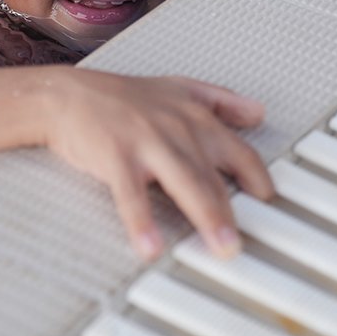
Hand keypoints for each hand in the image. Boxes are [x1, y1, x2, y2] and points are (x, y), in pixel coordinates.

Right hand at [40, 69, 272, 261]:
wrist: (68, 95)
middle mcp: (176, 128)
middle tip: (244, 243)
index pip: (237, 150)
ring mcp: (146, 141)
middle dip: (231, 210)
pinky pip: (131, 194)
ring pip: (183, 181)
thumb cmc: (122, 97)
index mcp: (193, 116)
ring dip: (205, 215)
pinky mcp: (115, 156)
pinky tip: (151, 246)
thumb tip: (259, 112)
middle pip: (212, 173)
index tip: (269, 202)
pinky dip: (142, 221)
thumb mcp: (178, 88)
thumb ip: (221, 101)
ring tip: (219, 247)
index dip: (257, 177)